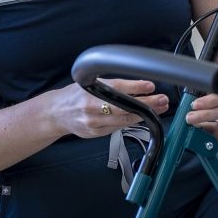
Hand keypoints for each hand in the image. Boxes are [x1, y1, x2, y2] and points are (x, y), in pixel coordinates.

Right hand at [52, 78, 168, 138]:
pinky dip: (130, 122)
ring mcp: (93, 123)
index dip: (135, 87)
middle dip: (146, 104)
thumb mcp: (90, 83)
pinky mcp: (95, 133)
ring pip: (123, 120)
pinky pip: (117, 128)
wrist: (55, 113)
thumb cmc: (74, 95)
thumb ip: (112, 85)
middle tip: (161, 100)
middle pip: (123, 107)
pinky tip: (142, 117)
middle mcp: (91, 107)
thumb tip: (138, 85)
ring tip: (159, 108)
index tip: (150, 85)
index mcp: (89, 91)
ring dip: (143, 115)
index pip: (117, 88)